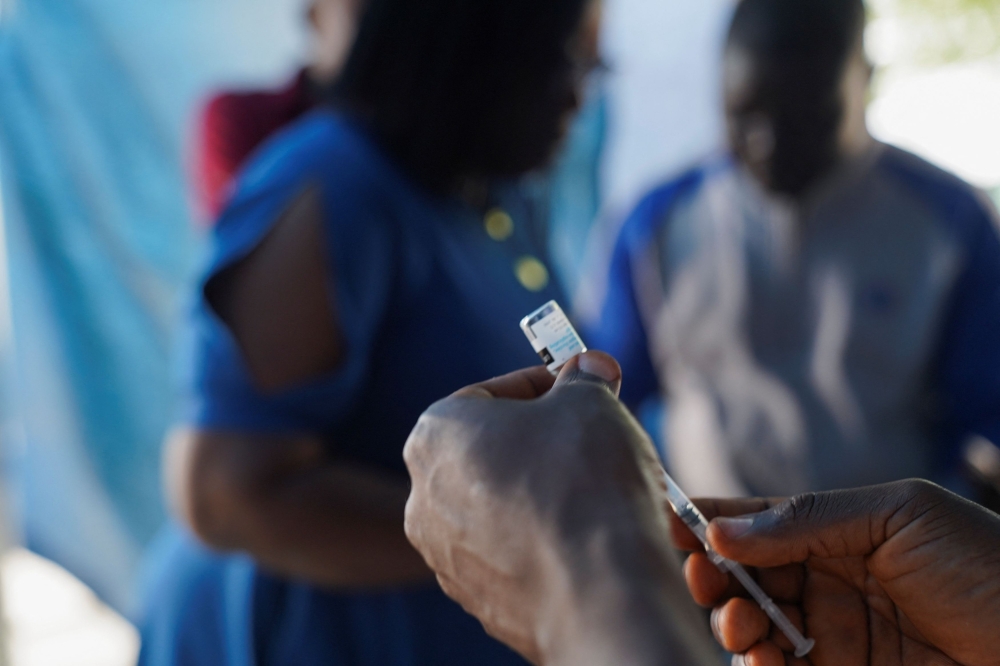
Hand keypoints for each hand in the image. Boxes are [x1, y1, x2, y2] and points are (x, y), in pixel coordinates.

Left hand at [404, 352, 715, 665]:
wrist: (598, 590)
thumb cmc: (583, 478)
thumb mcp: (590, 399)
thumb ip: (583, 378)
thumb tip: (590, 368)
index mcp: (435, 434)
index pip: (491, 394)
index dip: (546, 386)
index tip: (581, 389)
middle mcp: (424, 497)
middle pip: (492, 452)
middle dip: (543, 441)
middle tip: (592, 438)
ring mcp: (446, 556)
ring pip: (501, 507)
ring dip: (543, 493)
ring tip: (597, 491)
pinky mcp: (478, 601)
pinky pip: (514, 556)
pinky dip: (545, 542)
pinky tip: (587, 539)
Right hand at [673, 480, 999, 665]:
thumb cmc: (986, 563)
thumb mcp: (899, 515)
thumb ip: (808, 518)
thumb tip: (723, 526)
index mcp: (838, 530)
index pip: (759, 519)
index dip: (711, 518)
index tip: (671, 520)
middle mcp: (827, 579)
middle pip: (746, 575)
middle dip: (713, 573)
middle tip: (701, 575)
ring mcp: (834, 633)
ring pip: (755, 626)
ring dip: (730, 622)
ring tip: (735, 621)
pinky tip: (758, 658)